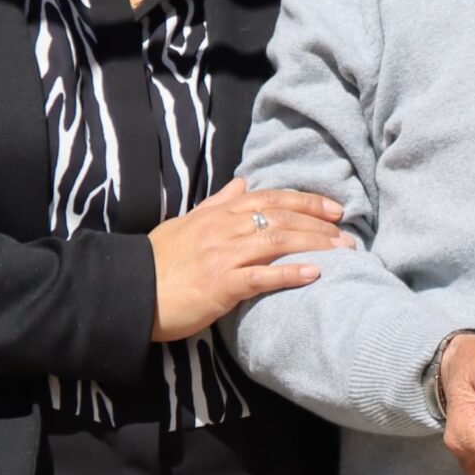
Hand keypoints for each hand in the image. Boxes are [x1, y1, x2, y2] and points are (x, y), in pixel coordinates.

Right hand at [147, 177, 353, 341]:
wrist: (126, 292)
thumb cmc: (157, 261)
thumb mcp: (185, 223)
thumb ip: (216, 203)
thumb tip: (242, 182)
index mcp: (218, 214)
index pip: (271, 199)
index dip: (307, 202)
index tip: (335, 209)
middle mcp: (223, 229)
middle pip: (282, 219)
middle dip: (320, 225)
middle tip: (349, 235)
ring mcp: (221, 256)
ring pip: (277, 242)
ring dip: (315, 245)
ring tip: (343, 252)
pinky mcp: (219, 285)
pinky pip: (260, 277)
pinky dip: (289, 274)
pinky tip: (314, 274)